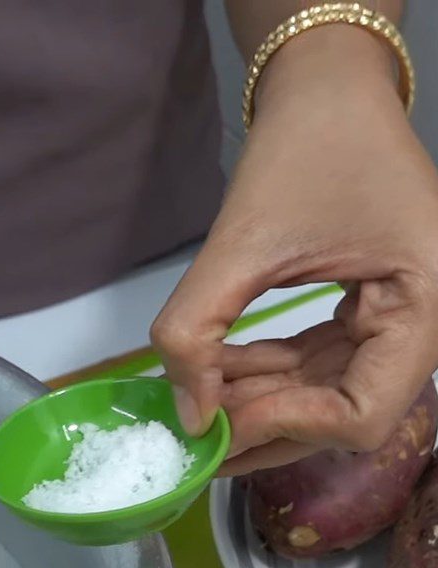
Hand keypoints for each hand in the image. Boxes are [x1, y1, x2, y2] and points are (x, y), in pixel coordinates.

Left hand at [151, 25, 437, 474]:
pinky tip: (214, 373)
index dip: (288, 426)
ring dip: (256, 403)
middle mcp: (419, 328)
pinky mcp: (363, 316)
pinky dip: (264, 374)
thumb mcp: (241, 242)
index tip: (219, 417)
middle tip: (192, 435)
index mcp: (422, 308)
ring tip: (193, 404)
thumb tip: (189, 416)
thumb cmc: (301, 152)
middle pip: (339, 416)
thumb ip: (197, 329)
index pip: (364, 416)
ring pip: (321, 396)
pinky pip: (313, 365)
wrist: (326, 97)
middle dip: (261, 425)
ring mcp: (393, 324)